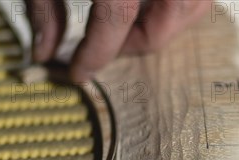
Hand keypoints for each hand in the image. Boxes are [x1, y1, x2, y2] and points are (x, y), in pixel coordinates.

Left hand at [27, 0, 212, 80]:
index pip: (117, 15)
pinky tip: (147, 3)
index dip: (95, 51)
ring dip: (167, 21)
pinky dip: (177, 2)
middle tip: (112, 49)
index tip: (78, 73)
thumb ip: (42, 5)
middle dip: (144, 40)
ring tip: (133, 26)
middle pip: (175, 11)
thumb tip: (43, 51)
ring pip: (196, 2)